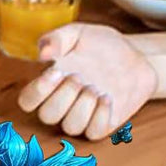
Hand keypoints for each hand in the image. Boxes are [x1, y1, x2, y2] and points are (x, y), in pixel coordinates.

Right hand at [16, 22, 157, 139]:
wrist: (137, 57)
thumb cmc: (103, 45)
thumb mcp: (78, 33)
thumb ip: (56, 38)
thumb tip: (42, 54)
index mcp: (51, 83)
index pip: (28, 100)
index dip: (37, 92)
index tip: (57, 71)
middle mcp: (63, 103)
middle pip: (47, 116)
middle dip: (63, 96)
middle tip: (80, 76)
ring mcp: (83, 116)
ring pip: (70, 127)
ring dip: (82, 106)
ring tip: (96, 87)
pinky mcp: (103, 124)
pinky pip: (93, 132)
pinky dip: (99, 116)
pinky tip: (107, 97)